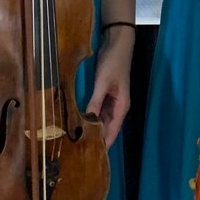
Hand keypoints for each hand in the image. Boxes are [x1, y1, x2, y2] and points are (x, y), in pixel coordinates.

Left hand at [86, 25, 133, 147]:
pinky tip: (80, 121)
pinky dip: (90, 116)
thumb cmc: (113, 62)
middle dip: (96, 138)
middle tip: (80, 151)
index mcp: (122, 107)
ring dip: (92, 127)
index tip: (93, 156)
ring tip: (78, 140)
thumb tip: (87, 120)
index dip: (104, 144)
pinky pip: (98, 110)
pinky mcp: (105, 94)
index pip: (112, 131)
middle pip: (107, 128)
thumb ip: (96, 101)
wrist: (118, 43)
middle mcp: (118, 107)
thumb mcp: (103, 82)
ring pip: (101, 119)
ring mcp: (111, 100)